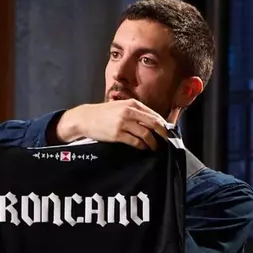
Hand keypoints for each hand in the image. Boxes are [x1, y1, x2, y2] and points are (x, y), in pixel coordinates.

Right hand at [54, 99, 170, 149]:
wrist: (85, 118)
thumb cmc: (103, 113)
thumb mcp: (120, 106)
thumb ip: (135, 111)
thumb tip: (152, 122)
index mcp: (132, 104)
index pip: (153, 114)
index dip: (163, 124)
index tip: (167, 131)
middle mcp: (129, 112)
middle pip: (153, 123)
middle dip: (162, 133)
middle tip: (166, 140)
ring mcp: (123, 123)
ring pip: (145, 134)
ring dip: (152, 142)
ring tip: (154, 147)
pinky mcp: (117, 135)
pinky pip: (134, 141)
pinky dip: (141, 146)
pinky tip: (143, 148)